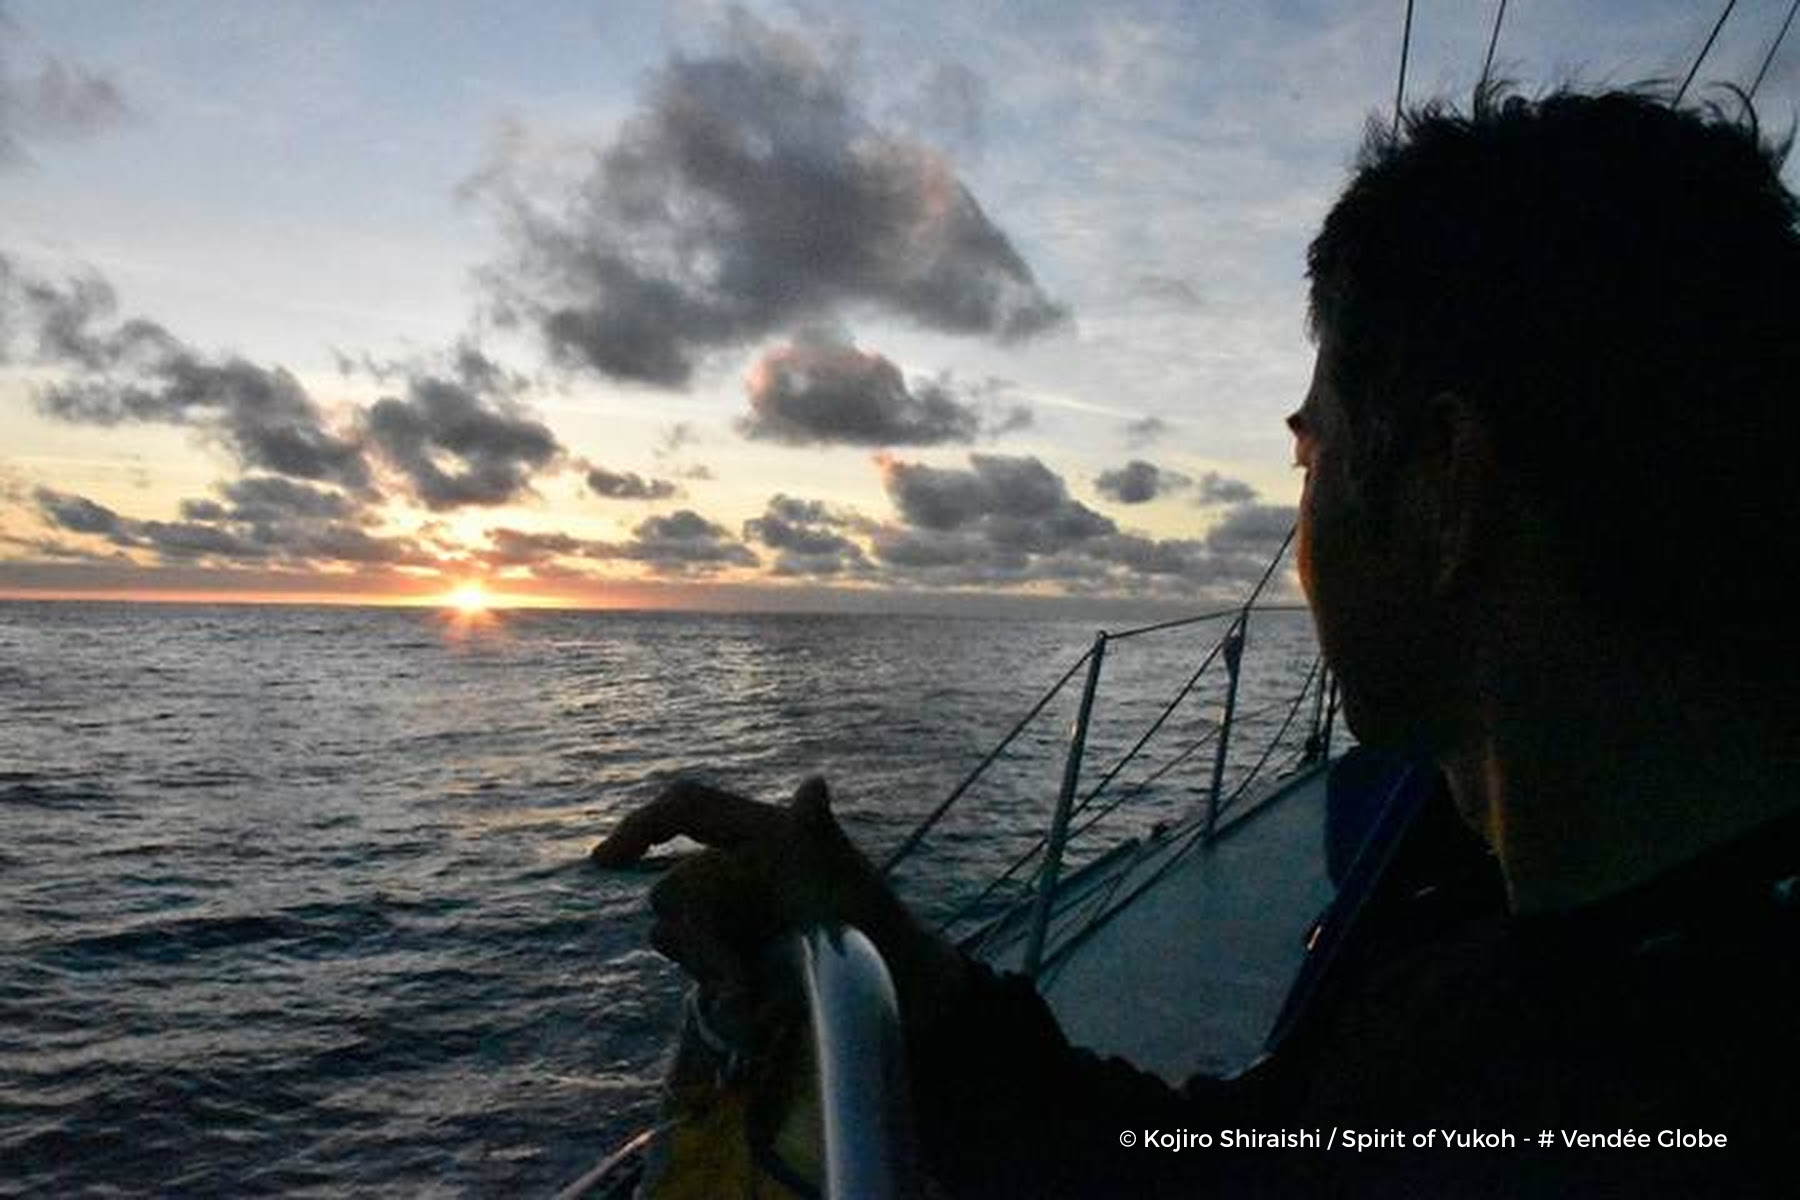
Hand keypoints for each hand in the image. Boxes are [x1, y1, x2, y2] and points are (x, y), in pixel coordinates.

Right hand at [593, 775, 966, 1030]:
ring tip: (756, 992)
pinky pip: (694, 966)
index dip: (641, 826)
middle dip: (700, 935)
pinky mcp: (724, 953)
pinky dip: (717, 985)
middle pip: (675, 888)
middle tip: (737, 977)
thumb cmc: (868, 916)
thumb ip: (819, 835)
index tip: (605, 861)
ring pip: (675, 934)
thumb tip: (815, 787)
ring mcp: (725, 912)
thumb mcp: (845, 875)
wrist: (885, 981)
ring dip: (710, 966)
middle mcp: (730, 867)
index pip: (685, 808)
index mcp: (755, 832)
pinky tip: (751, 1003)